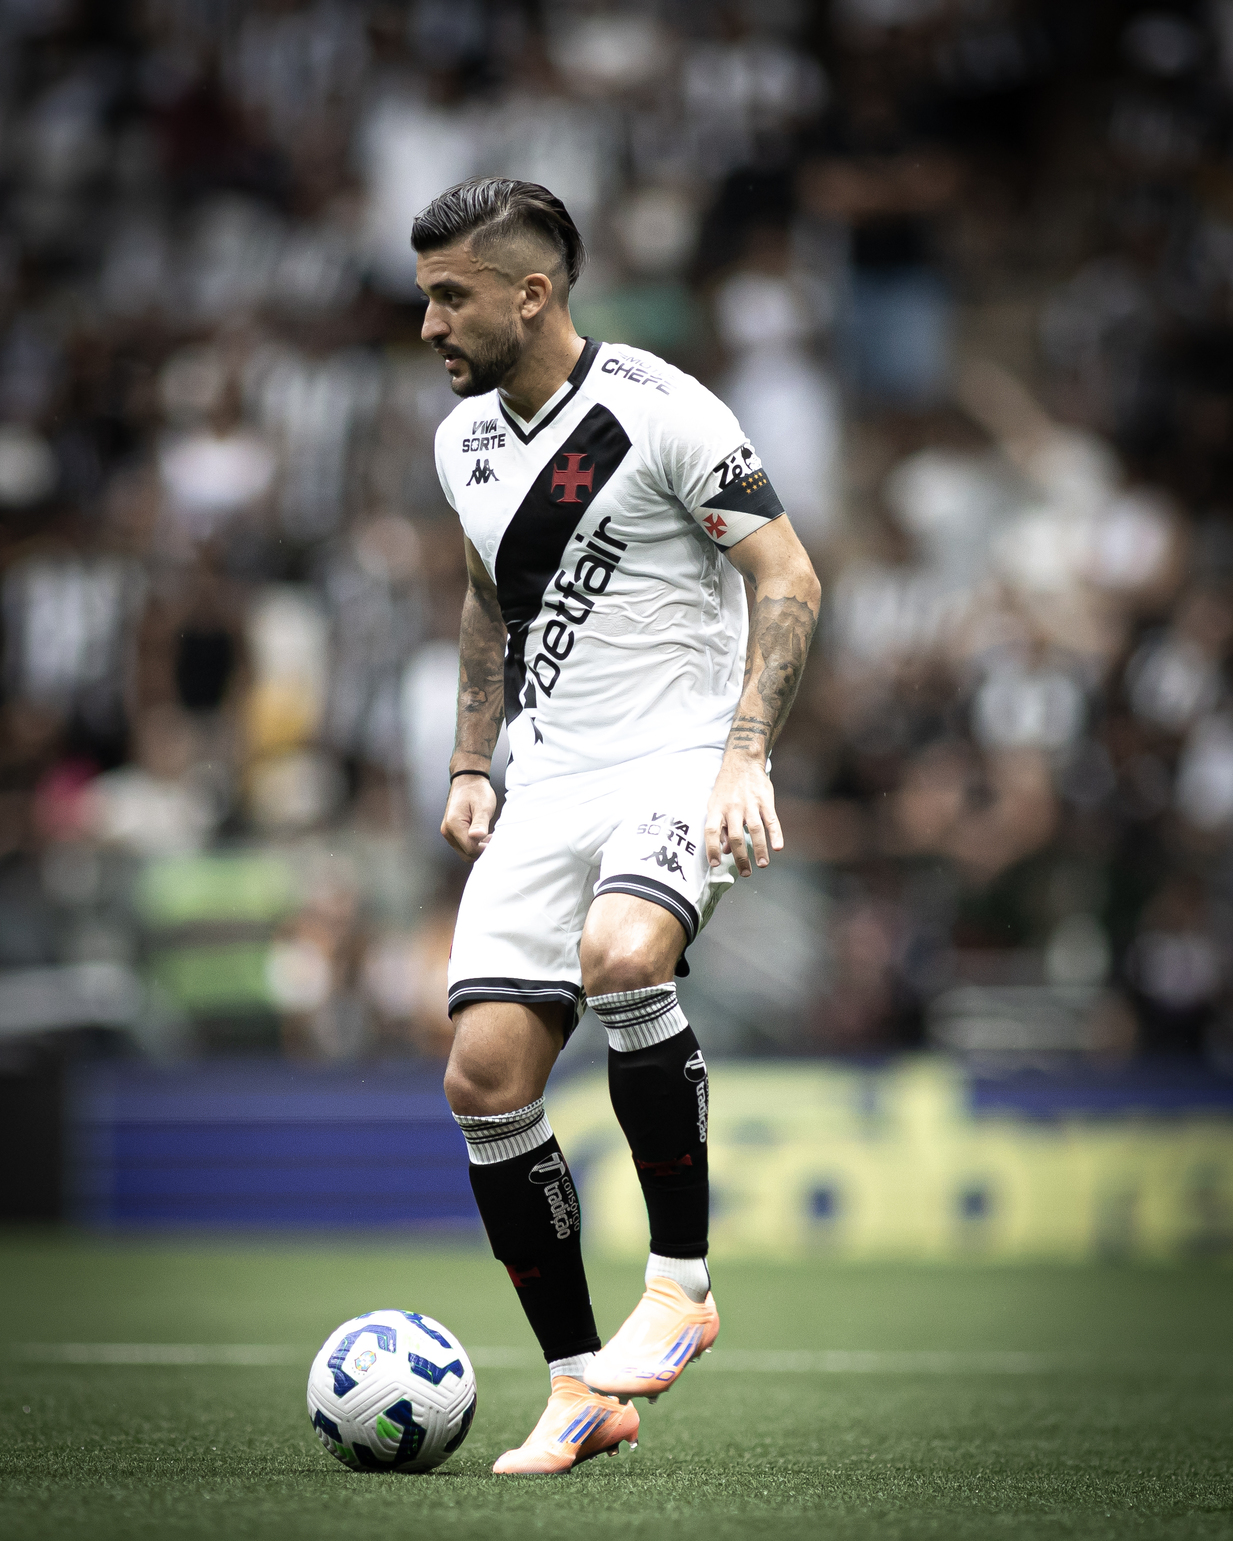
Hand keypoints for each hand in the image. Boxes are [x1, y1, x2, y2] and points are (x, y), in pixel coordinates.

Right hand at [441, 774, 497, 859]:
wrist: (467, 781)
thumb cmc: (476, 791)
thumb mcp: (483, 806)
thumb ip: (480, 823)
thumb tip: (476, 837)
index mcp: (454, 825)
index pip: (470, 849)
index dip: (485, 848)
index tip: (494, 840)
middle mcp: (448, 831)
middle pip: (466, 854)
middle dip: (481, 851)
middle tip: (493, 839)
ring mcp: (448, 832)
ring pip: (465, 852)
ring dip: (478, 848)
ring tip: (488, 836)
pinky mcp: (452, 832)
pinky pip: (463, 845)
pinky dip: (474, 844)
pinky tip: (482, 835)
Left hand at [704, 754, 782, 876]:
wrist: (742, 761)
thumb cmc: (726, 787)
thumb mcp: (716, 804)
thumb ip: (719, 827)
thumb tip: (724, 851)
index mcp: (716, 809)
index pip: (710, 831)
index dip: (712, 848)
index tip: (715, 864)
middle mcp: (732, 807)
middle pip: (735, 836)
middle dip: (740, 857)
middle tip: (745, 873)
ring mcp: (749, 803)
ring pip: (755, 830)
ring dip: (759, 849)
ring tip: (762, 864)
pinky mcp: (765, 800)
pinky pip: (771, 819)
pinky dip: (775, 833)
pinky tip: (778, 847)